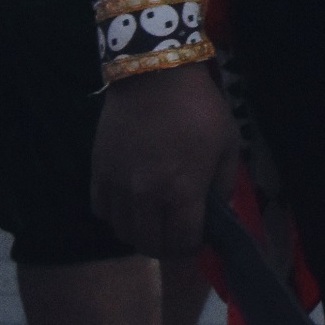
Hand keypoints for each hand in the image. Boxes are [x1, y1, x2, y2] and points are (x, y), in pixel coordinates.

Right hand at [91, 64, 237, 259]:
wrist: (154, 77)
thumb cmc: (199, 108)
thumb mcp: (228, 144)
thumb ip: (223, 185)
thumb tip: (219, 215)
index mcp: (182, 191)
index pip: (183, 242)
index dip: (193, 247)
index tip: (198, 238)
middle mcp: (146, 197)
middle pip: (151, 245)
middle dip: (168, 246)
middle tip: (176, 234)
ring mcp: (117, 188)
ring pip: (124, 233)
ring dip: (141, 233)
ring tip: (155, 220)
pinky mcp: (97, 175)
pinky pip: (102, 212)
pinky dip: (117, 215)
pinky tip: (131, 203)